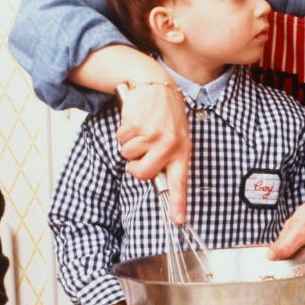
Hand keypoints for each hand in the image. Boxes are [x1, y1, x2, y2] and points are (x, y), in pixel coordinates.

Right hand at [117, 82, 191, 223]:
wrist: (154, 83)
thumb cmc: (166, 112)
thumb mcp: (177, 134)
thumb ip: (169, 156)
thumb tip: (158, 179)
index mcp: (182, 150)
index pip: (180, 182)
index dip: (178, 203)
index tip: (178, 221)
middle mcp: (169, 145)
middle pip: (142, 174)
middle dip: (135, 166)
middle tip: (141, 152)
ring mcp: (153, 136)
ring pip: (128, 156)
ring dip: (130, 144)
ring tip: (142, 129)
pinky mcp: (137, 126)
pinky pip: (122, 141)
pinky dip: (124, 133)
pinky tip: (136, 120)